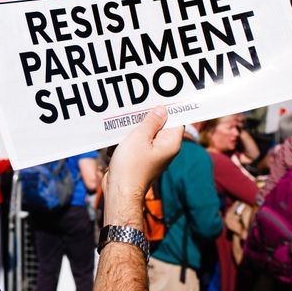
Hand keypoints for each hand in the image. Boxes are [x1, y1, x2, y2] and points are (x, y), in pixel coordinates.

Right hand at [103, 106, 182, 228]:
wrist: (119, 192)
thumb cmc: (131, 166)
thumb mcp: (140, 137)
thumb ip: (151, 121)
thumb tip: (162, 109)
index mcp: (170, 143)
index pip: (176, 120)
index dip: (167, 109)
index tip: (157, 99)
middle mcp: (165, 149)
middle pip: (158, 126)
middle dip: (145, 119)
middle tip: (134, 111)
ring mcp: (152, 155)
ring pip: (144, 135)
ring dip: (132, 132)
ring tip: (121, 132)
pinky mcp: (140, 160)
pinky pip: (135, 145)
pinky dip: (126, 143)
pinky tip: (115, 147)